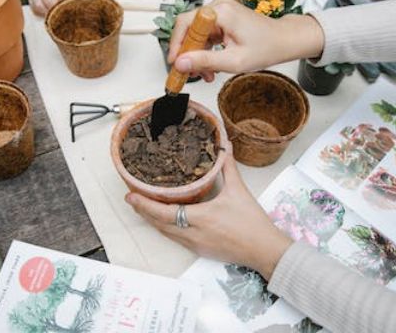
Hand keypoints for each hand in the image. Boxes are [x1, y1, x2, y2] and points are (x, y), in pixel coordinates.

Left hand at [125, 154, 291, 279]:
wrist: (265, 250)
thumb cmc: (252, 222)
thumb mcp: (238, 190)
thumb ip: (228, 166)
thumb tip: (225, 145)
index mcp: (201, 218)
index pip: (164, 212)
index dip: (145, 205)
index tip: (130, 196)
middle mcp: (194, 234)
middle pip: (159, 224)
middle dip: (143, 212)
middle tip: (132, 199)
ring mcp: (196, 245)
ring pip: (166, 233)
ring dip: (153, 221)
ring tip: (144, 207)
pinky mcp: (200, 251)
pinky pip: (176, 239)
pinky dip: (166, 228)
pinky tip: (165, 219)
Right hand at [168, 0, 324, 81]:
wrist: (284, 41)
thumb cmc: (266, 47)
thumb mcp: (234, 61)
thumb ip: (205, 61)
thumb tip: (180, 63)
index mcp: (220, 12)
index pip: (185, 24)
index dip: (176, 45)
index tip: (175, 63)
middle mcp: (218, 7)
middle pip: (189, 30)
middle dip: (188, 54)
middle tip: (190, 74)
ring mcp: (219, 12)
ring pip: (196, 35)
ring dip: (197, 56)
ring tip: (206, 75)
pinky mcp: (221, 19)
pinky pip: (204, 36)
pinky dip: (205, 52)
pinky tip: (211, 67)